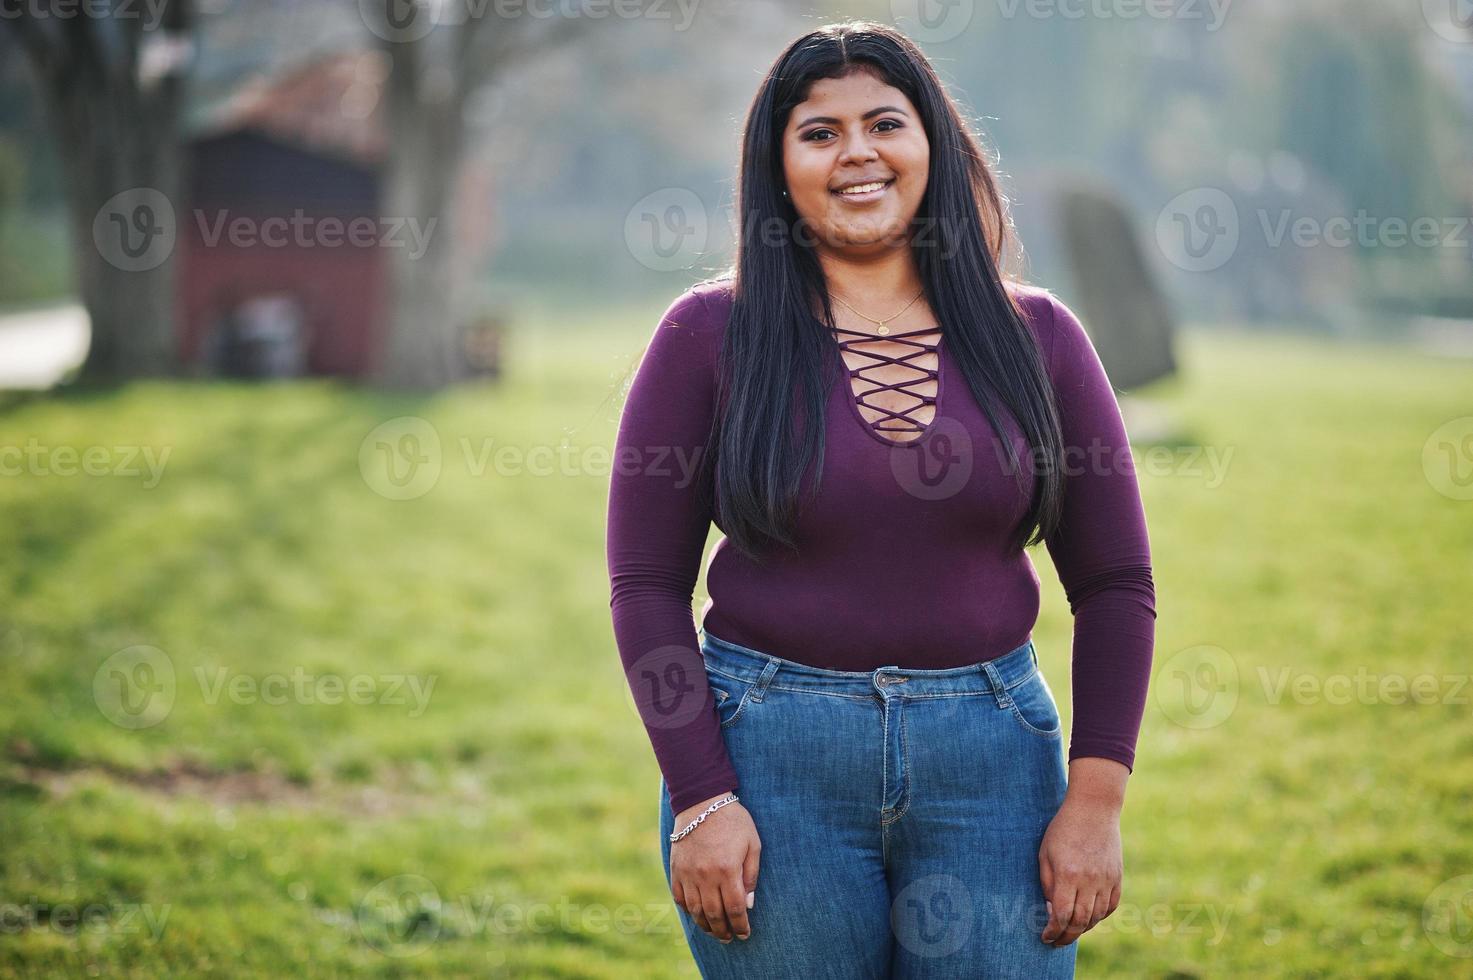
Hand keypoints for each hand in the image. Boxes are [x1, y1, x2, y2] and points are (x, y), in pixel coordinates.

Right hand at [670, 792, 760, 942]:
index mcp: (727, 870)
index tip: (745, 934)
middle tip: (730, 938)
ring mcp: (688, 874)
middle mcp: (706, 876)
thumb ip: (751, 874)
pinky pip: (679, 897)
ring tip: (714, 932)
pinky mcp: (676, 869)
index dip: (740, 925)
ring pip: (695, 910)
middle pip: (714, 914)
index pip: (734, 909)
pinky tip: (697, 914)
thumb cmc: (732, 820)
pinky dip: (688, 909)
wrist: (701, 801)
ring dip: (705, 925)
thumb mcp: (752, 843)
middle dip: (723, 931)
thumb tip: (748, 903)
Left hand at [1038, 759, 1126, 945]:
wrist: (1094, 809)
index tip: (1046, 938)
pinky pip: (1110, 906)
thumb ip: (1047, 884)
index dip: (1053, 932)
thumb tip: (1051, 910)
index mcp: (1068, 875)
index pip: (1061, 915)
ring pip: (1096, 917)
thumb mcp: (1045, 854)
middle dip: (1066, 936)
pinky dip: (1099, 916)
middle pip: (1080, 922)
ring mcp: (1106, 880)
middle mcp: (1089, 881)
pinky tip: (1089, 917)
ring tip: (1070, 930)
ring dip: (1082, 928)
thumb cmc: (1062, 830)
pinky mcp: (1117, 877)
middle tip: (1057, 942)